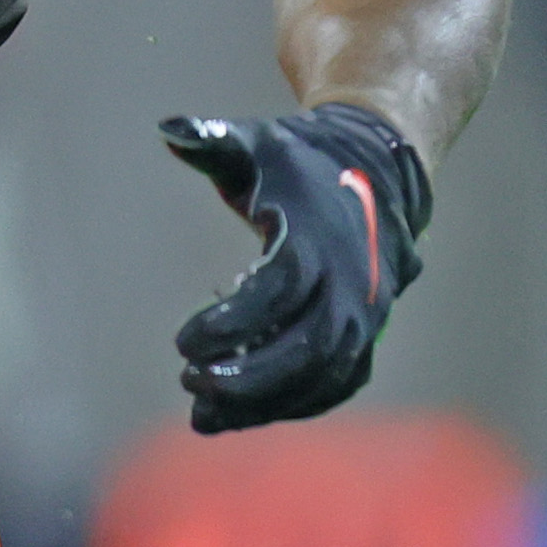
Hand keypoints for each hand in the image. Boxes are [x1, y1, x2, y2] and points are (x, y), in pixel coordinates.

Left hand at [161, 101, 428, 433]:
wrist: (376, 171)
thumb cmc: (300, 162)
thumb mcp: (258, 145)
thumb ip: (214, 142)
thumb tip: (169, 129)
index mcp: (321, 239)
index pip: (279, 290)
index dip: (232, 321)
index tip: (181, 341)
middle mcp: (352, 284)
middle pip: (307, 349)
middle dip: (248, 377)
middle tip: (190, 381)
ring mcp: (366, 316)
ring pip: (322, 377)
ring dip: (264, 402)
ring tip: (204, 412)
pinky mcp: (367, 338)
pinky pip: (334, 386)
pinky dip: (289, 406)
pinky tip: (238, 416)